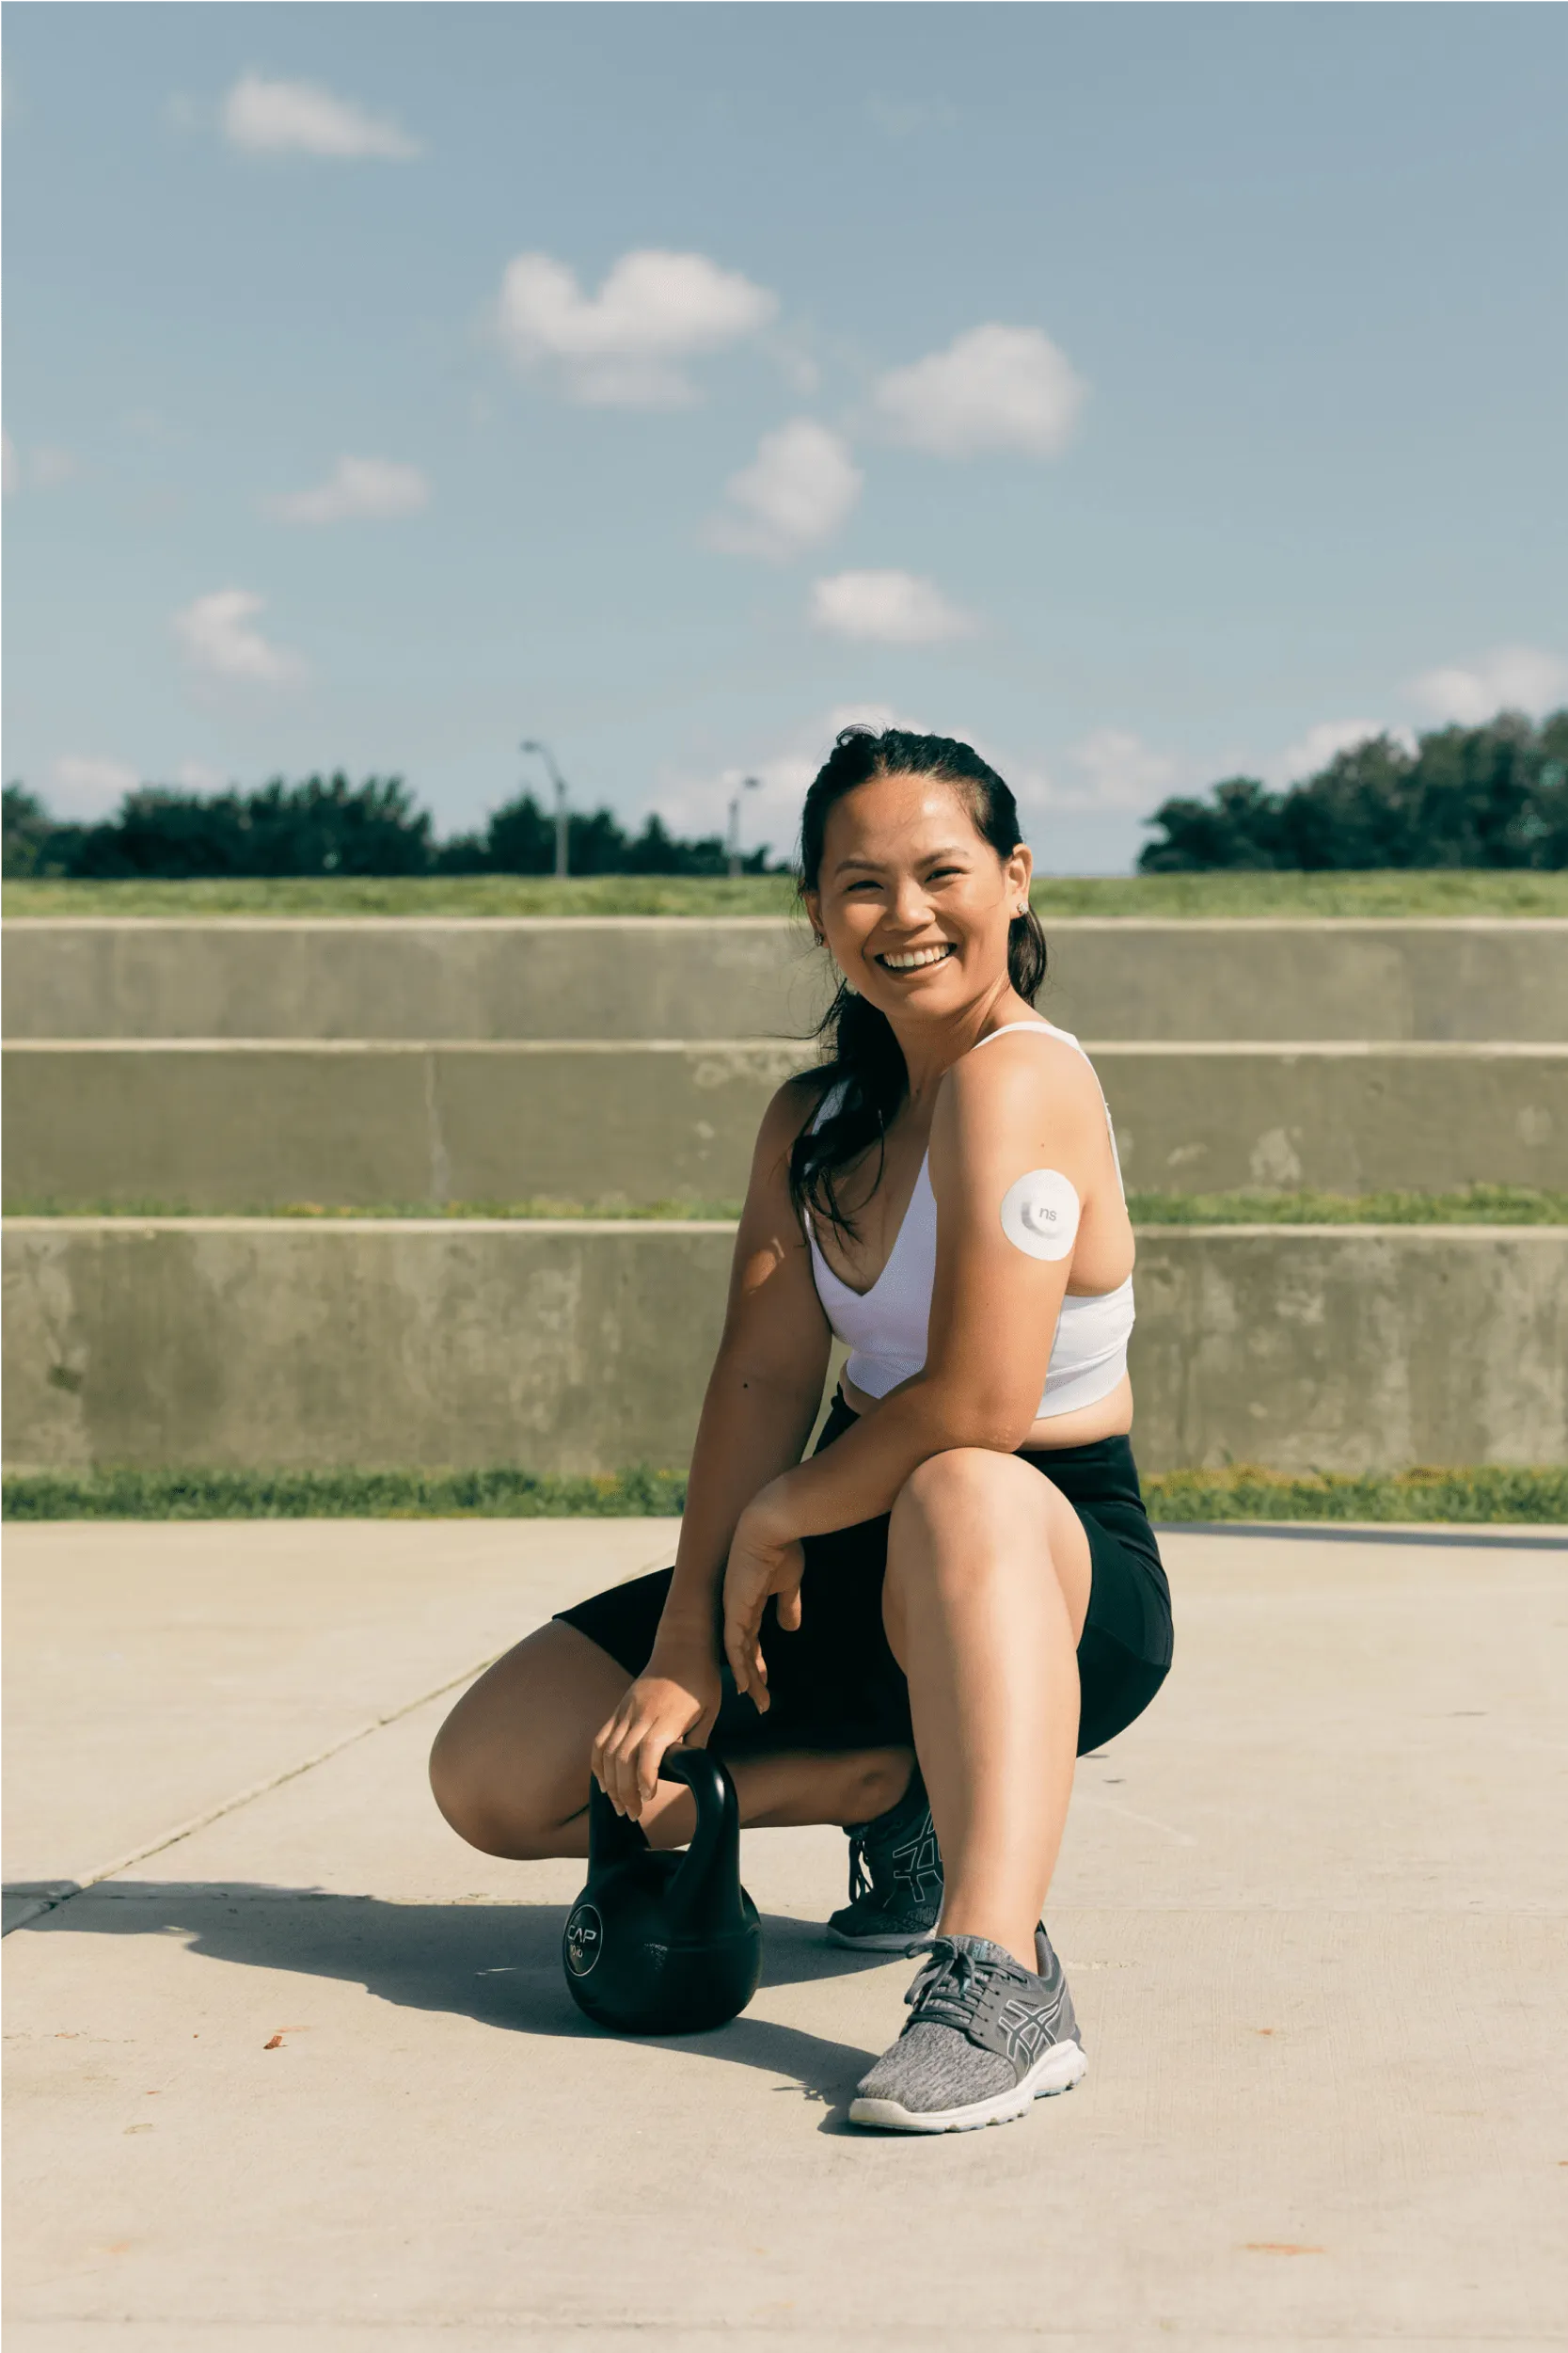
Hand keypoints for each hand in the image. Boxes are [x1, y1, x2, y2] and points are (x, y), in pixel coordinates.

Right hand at [591, 1641, 720, 1819]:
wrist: (682, 1643)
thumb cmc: (700, 1678)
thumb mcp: (710, 1711)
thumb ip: (697, 1741)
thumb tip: (686, 1769)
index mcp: (667, 1717)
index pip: (648, 1752)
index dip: (644, 1777)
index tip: (648, 1797)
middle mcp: (641, 1714)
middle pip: (623, 1758)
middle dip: (625, 1791)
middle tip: (632, 1814)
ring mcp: (626, 1710)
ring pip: (607, 1752)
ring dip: (610, 1782)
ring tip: (618, 1804)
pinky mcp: (619, 1708)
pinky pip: (601, 1739)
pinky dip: (598, 1763)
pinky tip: (604, 1781)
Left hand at [723, 1496, 805, 1713]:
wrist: (772, 1526)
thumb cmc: (782, 1547)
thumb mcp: (789, 1583)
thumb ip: (788, 1605)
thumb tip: (791, 1628)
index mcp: (749, 1602)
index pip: (751, 1640)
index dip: (757, 1662)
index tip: (765, 1681)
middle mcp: (738, 1609)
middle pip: (743, 1652)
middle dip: (752, 1677)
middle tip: (761, 1700)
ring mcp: (734, 1610)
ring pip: (738, 1654)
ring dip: (749, 1679)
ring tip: (758, 1701)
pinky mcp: (736, 1608)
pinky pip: (735, 1645)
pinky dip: (740, 1667)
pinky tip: (746, 1685)